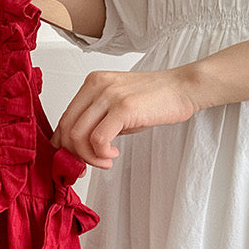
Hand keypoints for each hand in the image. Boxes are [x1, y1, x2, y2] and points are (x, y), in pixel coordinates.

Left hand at [52, 68, 199, 169]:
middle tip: (88, 165)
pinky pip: (98, 138)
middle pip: (67, 128)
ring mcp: (108, 95)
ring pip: (78, 135)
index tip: (73, 159)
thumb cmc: (154, 99)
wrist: (184, 88)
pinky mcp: (123, 107)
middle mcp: (96, 86)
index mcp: (92, 83)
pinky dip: (101, 153)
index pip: (64, 118)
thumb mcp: (117, 106)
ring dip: (89, 156)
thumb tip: (77, 148)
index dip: (64, 144)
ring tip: (105, 161)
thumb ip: (96, 121)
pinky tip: (113, 155)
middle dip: (74, 153)